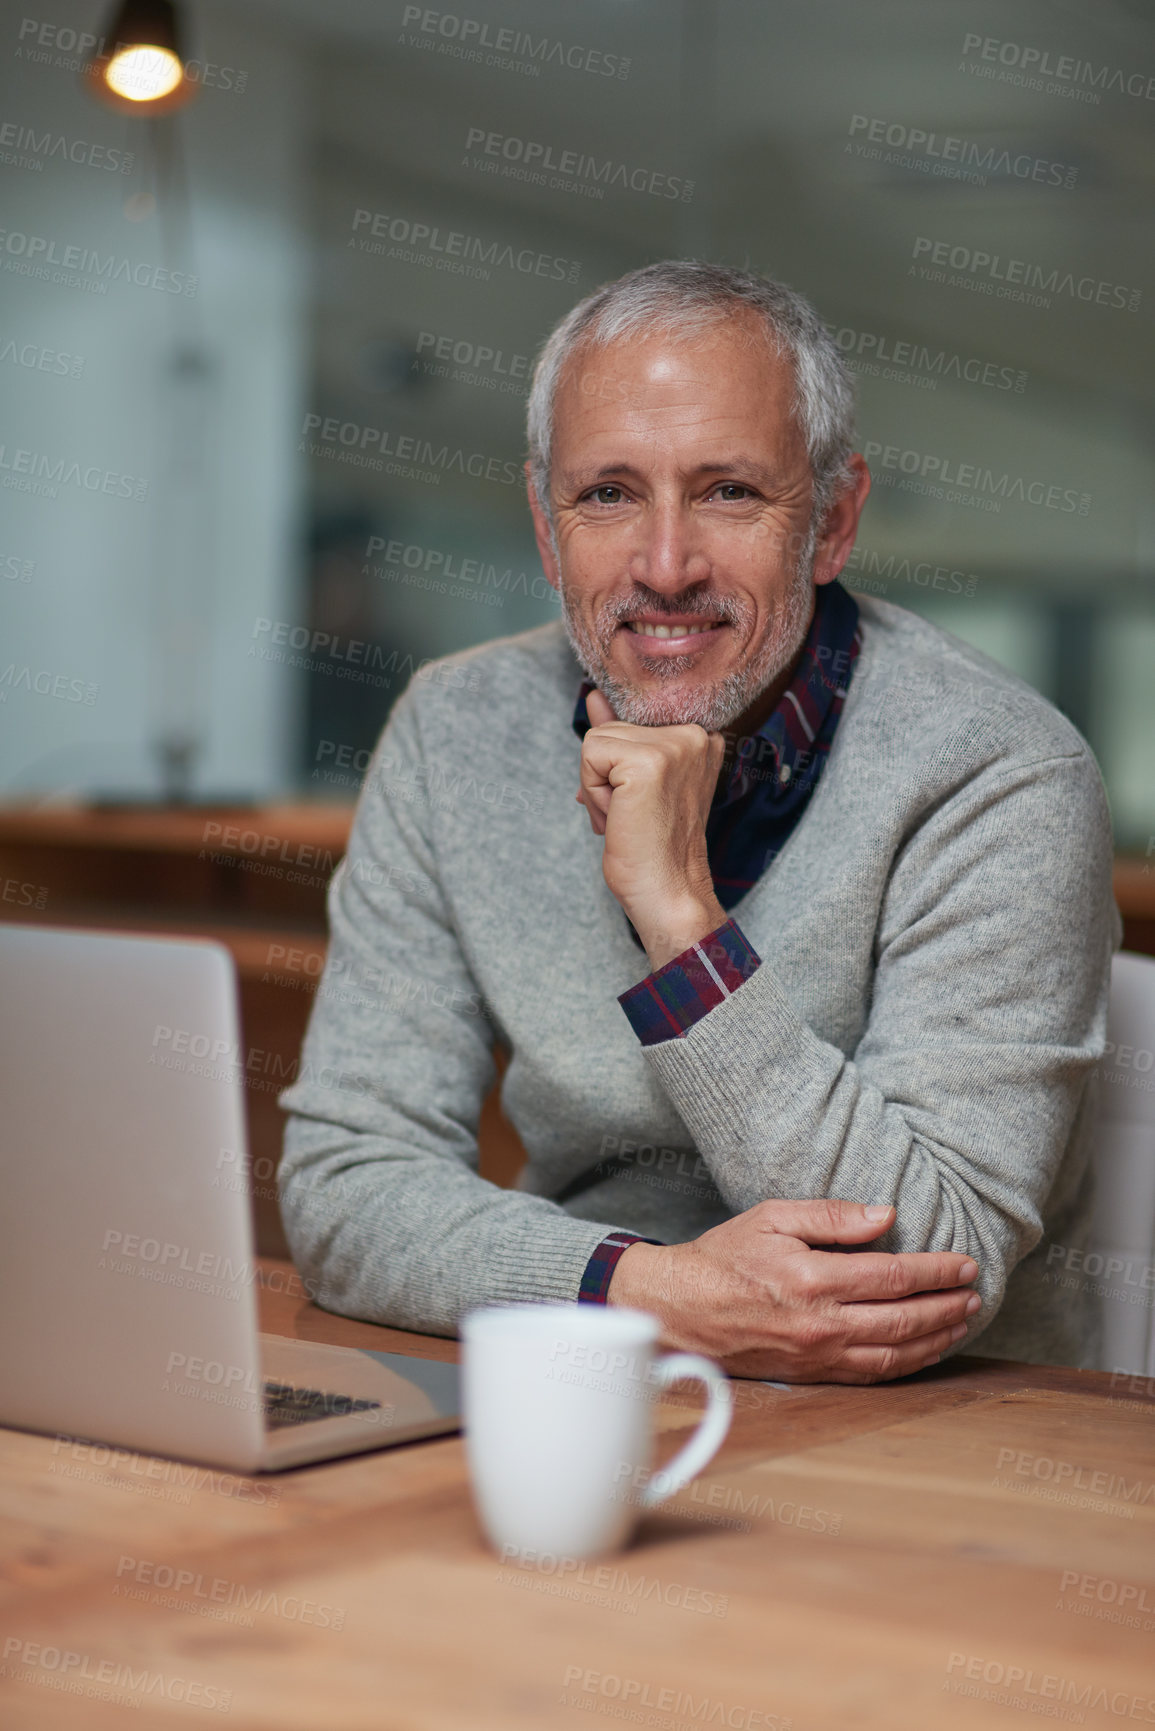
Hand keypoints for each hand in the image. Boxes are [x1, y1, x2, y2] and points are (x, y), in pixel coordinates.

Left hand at [577, 688, 726, 967]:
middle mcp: (695, 733)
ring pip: (596, 740)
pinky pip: (590, 755)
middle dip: (606, 776)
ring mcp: (674, 744)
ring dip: (599, 785)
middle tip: (634, 814)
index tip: (641, 801)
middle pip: (609, 729)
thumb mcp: (635, 782)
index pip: (630, 722)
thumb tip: (593, 697)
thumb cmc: (653, 846)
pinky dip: (594, 792)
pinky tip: (621, 816)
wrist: (668, 891)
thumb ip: (618, 735)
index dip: (619, 765)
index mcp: (700, 737)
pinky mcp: (649, 760)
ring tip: (630, 816)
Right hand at [607, 1198, 981, 1384]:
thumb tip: (886, 1216)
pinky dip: (907, 1365)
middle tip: (976, 1292)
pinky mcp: (812, 1375)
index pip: (894, 1276)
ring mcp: (818, 1356)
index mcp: (813, 1279)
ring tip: (963, 1320)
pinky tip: (926, 1351)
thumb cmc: (725, 1257)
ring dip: (937, 1338)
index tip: (965, 1263)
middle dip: (947, 1305)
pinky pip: (872, 1375)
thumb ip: (832, 1216)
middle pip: (904, 1319)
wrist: (680, 1309)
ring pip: (895, 1354)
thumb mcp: (772, 1217)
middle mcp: (821, 1324)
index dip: (937, 1271)